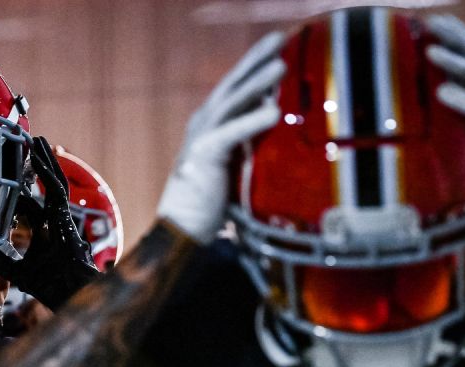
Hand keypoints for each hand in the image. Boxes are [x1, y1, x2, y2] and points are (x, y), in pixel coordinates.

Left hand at [0, 137, 98, 310]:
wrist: (68, 292)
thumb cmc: (49, 285)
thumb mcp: (16, 270)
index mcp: (44, 233)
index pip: (30, 206)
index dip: (18, 194)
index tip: (4, 183)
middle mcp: (54, 221)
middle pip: (46, 187)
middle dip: (39, 167)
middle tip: (30, 147)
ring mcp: (61, 218)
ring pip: (54, 182)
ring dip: (45, 161)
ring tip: (38, 140)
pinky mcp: (65, 217)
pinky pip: (56, 190)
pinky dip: (48, 172)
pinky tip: (41, 157)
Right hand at [156, 32, 286, 243]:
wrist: (184, 230)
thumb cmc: (213, 201)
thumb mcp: (238, 165)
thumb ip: (252, 143)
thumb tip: (279, 122)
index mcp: (212, 123)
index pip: (236, 88)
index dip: (255, 65)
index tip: (280, 47)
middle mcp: (203, 123)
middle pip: (233, 84)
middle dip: (255, 59)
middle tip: (281, 38)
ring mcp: (200, 137)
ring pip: (232, 101)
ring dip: (256, 82)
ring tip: (281, 66)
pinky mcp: (202, 156)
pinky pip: (231, 133)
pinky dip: (252, 121)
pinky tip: (273, 112)